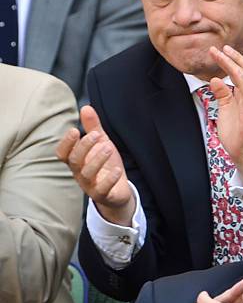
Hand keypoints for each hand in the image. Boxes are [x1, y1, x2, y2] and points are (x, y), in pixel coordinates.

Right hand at [56, 105, 134, 225]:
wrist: (118, 191)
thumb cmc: (106, 165)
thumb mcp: (101, 143)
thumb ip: (93, 127)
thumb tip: (86, 107)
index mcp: (77, 161)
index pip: (63, 153)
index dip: (66, 143)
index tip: (75, 130)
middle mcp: (80, 173)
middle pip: (75, 161)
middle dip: (84, 147)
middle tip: (96, 135)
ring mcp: (91, 186)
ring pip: (87, 175)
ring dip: (97, 160)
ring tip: (108, 148)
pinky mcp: (103, 195)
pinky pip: (102, 190)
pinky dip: (109, 180)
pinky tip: (117, 170)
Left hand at [209, 45, 242, 184]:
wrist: (242, 151)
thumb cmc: (235, 132)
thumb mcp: (224, 108)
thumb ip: (222, 93)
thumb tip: (214, 79)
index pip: (239, 71)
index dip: (230, 60)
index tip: (217, 51)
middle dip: (232, 56)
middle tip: (219, 47)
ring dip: (233, 63)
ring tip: (221, 53)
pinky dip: (238, 79)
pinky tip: (228, 72)